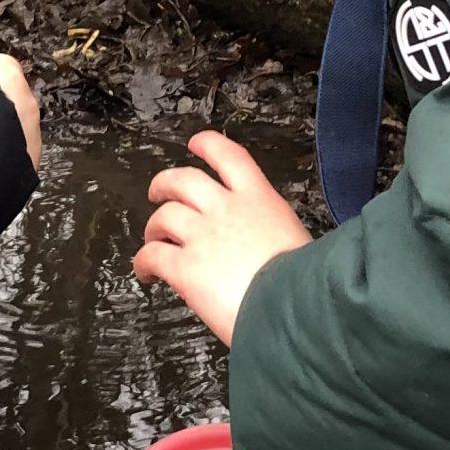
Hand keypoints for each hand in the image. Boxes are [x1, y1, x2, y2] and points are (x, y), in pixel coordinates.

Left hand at [134, 131, 310, 344]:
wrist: (295, 307)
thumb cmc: (306, 283)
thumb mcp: (297, 240)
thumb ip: (269, 232)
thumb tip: (258, 247)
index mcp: (260, 199)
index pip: (229, 157)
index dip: (208, 144)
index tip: (197, 142)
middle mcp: (226, 209)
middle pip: (184, 179)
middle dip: (164, 184)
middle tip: (157, 193)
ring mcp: (203, 236)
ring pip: (163, 216)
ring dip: (153, 227)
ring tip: (152, 238)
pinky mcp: (185, 267)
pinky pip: (152, 256)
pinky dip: (143, 262)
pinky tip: (146, 273)